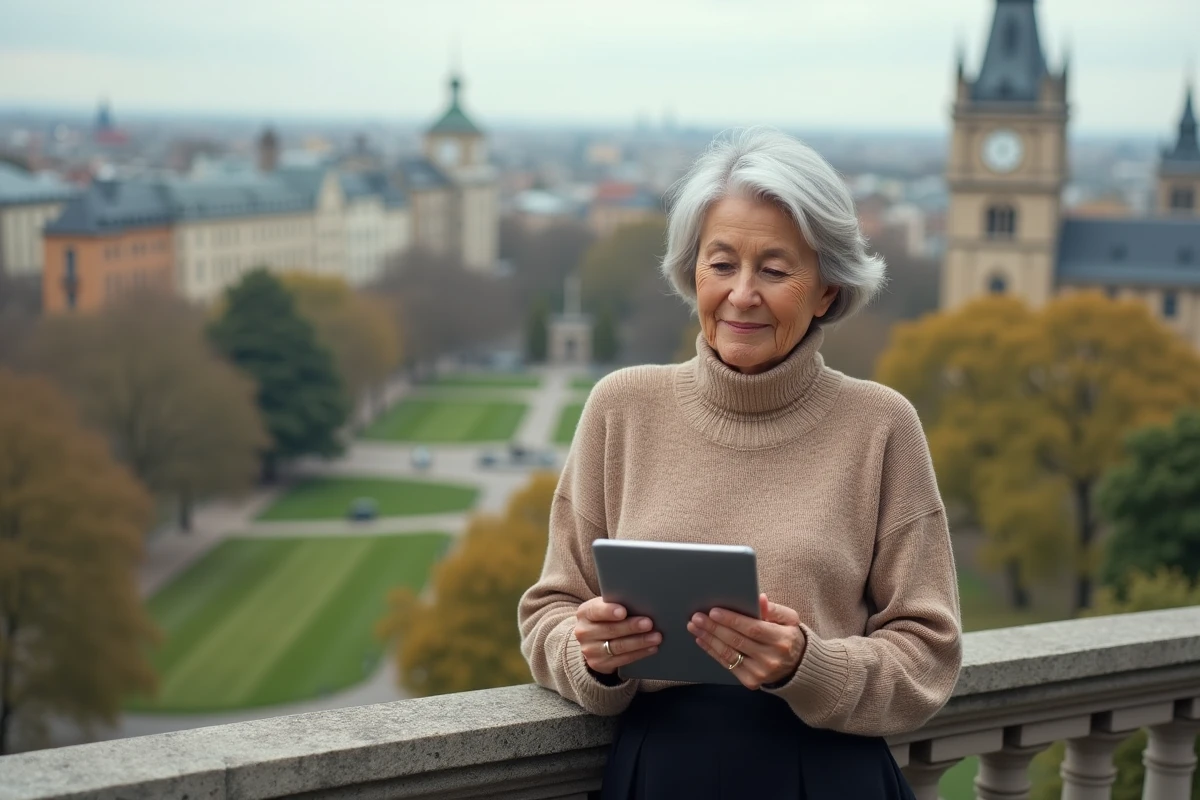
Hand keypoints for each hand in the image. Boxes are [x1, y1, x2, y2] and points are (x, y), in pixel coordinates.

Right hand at [574, 597, 660, 674]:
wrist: (593, 641)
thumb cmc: (606, 619)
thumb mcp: (605, 608)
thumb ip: (616, 604)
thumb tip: (641, 602)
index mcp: (584, 613)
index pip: (595, 610)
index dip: (609, 611)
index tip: (623, 611)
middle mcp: (584, 632)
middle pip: (610, 629)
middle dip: (631, 626)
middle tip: (649, 623)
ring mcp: (590, 650)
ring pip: (618, 646)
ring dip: (640, 642)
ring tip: (656, 637)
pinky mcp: (599, 664)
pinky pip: (622, 659)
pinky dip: (639, 653)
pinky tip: (651, 648)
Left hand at [687, 593, 806, 689]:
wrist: (796, 666)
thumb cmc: (788, 636)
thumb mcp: (789, 619)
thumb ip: (773, 609)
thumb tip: (760, 598)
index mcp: (782, 639)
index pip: (753, 629)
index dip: (732, 620)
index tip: (714, 611)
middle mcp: (771, 658)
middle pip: (737, 641)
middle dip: (714, 628)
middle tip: (697, 617)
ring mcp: (760, 673)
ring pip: (729, 654)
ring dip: (709, 639)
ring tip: (695, 626)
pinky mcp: (751, 681)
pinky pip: (727, 664)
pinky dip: (712, 651)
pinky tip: (702, 640)